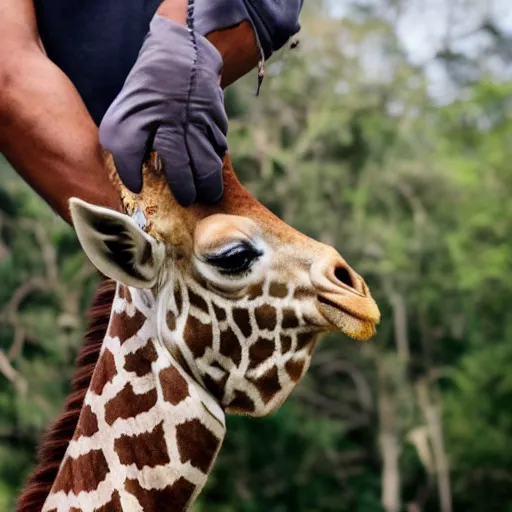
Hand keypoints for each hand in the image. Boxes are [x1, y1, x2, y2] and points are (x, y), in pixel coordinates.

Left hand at [99, 15, 227, 205]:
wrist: (180, 52)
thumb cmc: (148, 91)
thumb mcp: (127, 111)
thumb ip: (127, 144)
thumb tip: (138, 182)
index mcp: (138, 115)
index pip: (128, 153)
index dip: (131, 175)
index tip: (137, 188)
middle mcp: (167, 119)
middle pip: (179, 168)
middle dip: (184, 191)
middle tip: (187, 201)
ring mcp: (195, 119)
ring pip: (206, 163)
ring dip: (208, 184)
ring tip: (208, 195)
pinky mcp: (215, 117)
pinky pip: (219, 147)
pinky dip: (217, 161)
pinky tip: (213, 168)